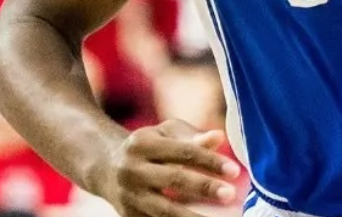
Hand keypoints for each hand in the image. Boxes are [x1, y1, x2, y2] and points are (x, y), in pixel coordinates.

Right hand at [92, 119, 239, 216]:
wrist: (106, 168)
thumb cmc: (149, 147)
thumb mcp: (165, 133)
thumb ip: (192, 137)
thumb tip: (219, 138)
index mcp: (142, 143)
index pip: (183, 152)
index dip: (210, 161)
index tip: (235, 171)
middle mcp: (132, 169)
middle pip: (173, 179)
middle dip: (204, 187)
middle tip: (231, 194)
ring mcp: (129, 195)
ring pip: (164, 209)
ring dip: (192, 216)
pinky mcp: (129, 216)